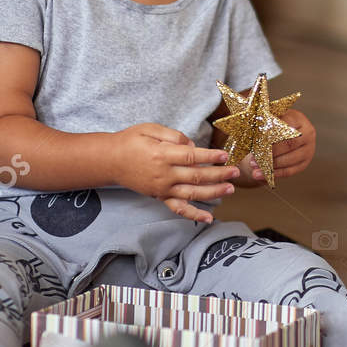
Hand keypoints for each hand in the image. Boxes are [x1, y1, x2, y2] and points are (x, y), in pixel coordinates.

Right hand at [113, 122, 239, 222]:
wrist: (111, 161)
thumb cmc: (131, 141)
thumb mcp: (150, 129)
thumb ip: (173, 136)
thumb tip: (193, 146)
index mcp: (162, 155)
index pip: (192, 157)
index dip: (210, 157)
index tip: (225, 155)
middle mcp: (164, 175)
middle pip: (197, 177)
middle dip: (219, 175)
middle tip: (235, 172)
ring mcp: (162, 189)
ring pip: (192, 194)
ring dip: (213, 193)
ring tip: (230, 188)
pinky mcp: (159, 197)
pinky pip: (178, 209)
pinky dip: (193, 215)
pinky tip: (208, 218)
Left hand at [241, 107, 314, 181]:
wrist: (285, 132)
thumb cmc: (275, 123)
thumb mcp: (271, 117)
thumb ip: (264, 122)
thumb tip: (251, 128)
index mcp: (299, 119)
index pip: (285, 128)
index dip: (269, 136)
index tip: (255, 142)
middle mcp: (308, 134)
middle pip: (289, 145)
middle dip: (270, 153)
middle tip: (253, 159)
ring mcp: (309, 150)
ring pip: (289, 160)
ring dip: (270, 166)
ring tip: (254, 170)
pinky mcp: (304, 163)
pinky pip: (289, 171)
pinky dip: (275, 174)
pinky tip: (262, 176)